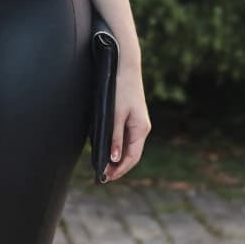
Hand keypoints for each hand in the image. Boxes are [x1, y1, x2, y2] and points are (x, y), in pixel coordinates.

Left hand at [103, 61, 151, 181]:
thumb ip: (115, 137)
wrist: (125, 66)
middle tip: (102, 176)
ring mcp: (138, 123)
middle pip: (131, 154)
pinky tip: (108, 149)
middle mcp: (142, 128)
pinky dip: (118, 146)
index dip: (120, 170)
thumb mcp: (115, 114)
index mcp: (140, 129)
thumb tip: (114, 159)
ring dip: (117, 158)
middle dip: (118, 167)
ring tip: (103, 167)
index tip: (106, 178)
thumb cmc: (120, 89)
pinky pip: (126, 137)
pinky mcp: (132, 117)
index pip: (132, 157)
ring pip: (129, 147)